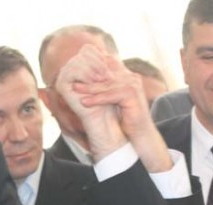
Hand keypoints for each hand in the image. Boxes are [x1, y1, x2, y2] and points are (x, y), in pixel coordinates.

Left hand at [63, 49, 172, 172]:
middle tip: (72, 78)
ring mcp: (133, 85)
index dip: (92, 65)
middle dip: (87, 75)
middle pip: (106, 72)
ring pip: (106, 84)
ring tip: (75, 89)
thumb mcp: (114, 99)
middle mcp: (132, 77)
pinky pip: (110, 95)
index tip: (75, 70)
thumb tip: (87, 79)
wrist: (141, 133)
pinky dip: (97, 99)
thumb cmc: (127, 118)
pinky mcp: (132, 94)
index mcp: (128, 75)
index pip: (108, 63)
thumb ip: (106, 87)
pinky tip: (85, 102)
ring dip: (89, 87)